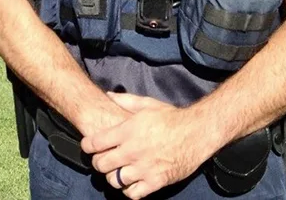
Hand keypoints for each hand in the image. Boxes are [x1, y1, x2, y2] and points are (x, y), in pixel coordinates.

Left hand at [81, 93, 210, 198]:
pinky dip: (128, 190)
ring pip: (115, 180)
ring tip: (116, 171)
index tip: (89, 146)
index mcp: (127, 131)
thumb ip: (125, 101)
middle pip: (101, 164)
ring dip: (112, 177)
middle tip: (102, 160)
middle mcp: (133, 151)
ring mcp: (144, 168)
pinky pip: (133, 193)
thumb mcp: (146, 104)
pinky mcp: (157, 181)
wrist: (197, 132)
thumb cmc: (171, 117)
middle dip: (98, 163)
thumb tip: (108, 95)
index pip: (95, 143)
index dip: (88, 146)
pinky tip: (131, 182)